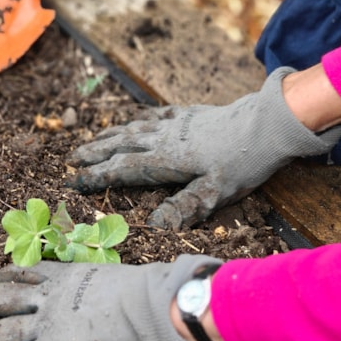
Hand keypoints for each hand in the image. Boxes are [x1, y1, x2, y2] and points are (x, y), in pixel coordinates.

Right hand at [67, 67, 340, 229]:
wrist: (267, 124)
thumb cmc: (243, 162)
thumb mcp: (216, 192)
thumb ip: (185, 207)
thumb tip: (154, 226)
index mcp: (166, 160)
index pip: (123, 169)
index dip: (97, 176)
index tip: (74, 181)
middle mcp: (164, 139)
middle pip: (122, 144)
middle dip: (96, 152)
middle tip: (73, 158)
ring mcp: (176, 124)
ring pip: (135, 128)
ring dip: (112, 134)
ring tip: (94, 139)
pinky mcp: (190, 114)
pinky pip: (156, 115)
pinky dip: (140, 119)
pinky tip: (137, 119)